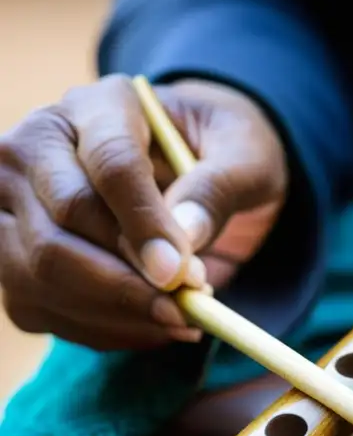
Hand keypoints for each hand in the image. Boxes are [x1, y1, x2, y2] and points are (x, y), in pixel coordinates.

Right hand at [0, 74, 286, 350]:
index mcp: (100, 105)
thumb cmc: (220, 153)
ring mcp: (10, 199)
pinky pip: (38, 306)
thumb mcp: (246, 154)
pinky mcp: (8, 251)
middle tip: (187, 308)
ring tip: (180, 321)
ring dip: (113, 312)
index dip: (143, 224)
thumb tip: (185, 235)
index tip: (180, 273)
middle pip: (62, 224)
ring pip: (40, 271)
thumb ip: (220, 186)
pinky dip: (98, 329)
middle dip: (127, 281)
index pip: (109, 163)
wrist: (194, 167)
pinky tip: (150, 327)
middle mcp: (37, 144)